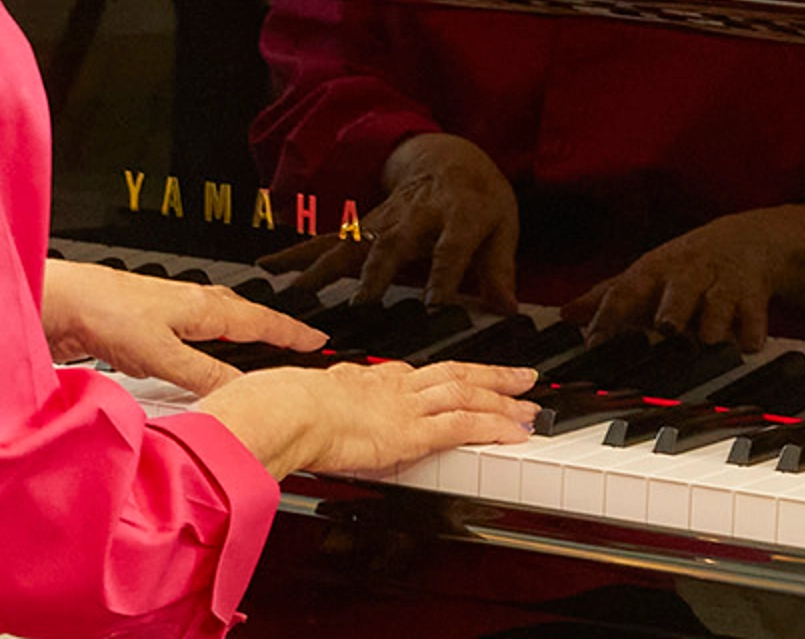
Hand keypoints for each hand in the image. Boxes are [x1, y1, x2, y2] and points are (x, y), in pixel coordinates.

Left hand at [41, 259, 322, 395]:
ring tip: (255, 346)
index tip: (317, 340)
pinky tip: (197, 355)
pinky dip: (208, 343)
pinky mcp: (148, 322)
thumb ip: (204, 376)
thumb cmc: (106, 314)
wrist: (64, 301)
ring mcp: (170, 310)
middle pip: (243, 315)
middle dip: (271, 327)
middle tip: (296, 340)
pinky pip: (194, 333)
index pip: (260, 322)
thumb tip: (241, 393)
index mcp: (204, 307)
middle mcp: (191, 303)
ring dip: (240, 332)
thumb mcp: (163, 356)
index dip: (290, 333)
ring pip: (218, 321)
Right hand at [193, 358, 538, 479]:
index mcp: (362, 380)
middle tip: (520, 375)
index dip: (442, 377)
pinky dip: (493, 426)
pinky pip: (463, 425)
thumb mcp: (294, 402)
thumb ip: (306, 410)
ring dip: (502, 399)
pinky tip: (514, 431)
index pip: (414, 374)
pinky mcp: (411, 431)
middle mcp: (391, 386)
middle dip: (490, 374)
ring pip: (467, 394)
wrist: (279, 411)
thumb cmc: (275, 409)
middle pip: (452, 373)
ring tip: (529, 404)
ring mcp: (405, 406)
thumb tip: (292, 418)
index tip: (459, 378)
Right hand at [270, 133, 522, 312]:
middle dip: (377, 272)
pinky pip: (329, 239)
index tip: (434, 307)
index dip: (444, 277)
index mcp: (458, 216)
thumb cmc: (479, 198)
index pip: (451, 249)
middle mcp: (416, 216)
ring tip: (298, 293)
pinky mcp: (363, 224)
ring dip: (326, 267)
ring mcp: (385, 219)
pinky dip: (298, 253)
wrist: (450, 158)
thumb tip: (507, 308)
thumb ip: (499, 269)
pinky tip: (271, 266)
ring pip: (353, 242)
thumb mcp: (502, 226)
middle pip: (394, 243)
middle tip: (362, 304)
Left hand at [564, 206, 804, 352]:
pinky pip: (752, 329)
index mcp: (656, 271)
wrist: (750, 240)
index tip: (594, 343)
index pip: (626, 291)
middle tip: (667, 327)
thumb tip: (564, 315)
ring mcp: (723, 288)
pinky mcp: (755, 300)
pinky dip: (749, 338)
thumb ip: (607, 297)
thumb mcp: (648, 273)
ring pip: (716, 318)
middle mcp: (687, 278)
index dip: (609, 316)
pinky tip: (745, 342)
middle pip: (677, 298)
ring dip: (711, 333)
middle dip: (672, 313)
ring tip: (708, 342)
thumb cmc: (688, 265)